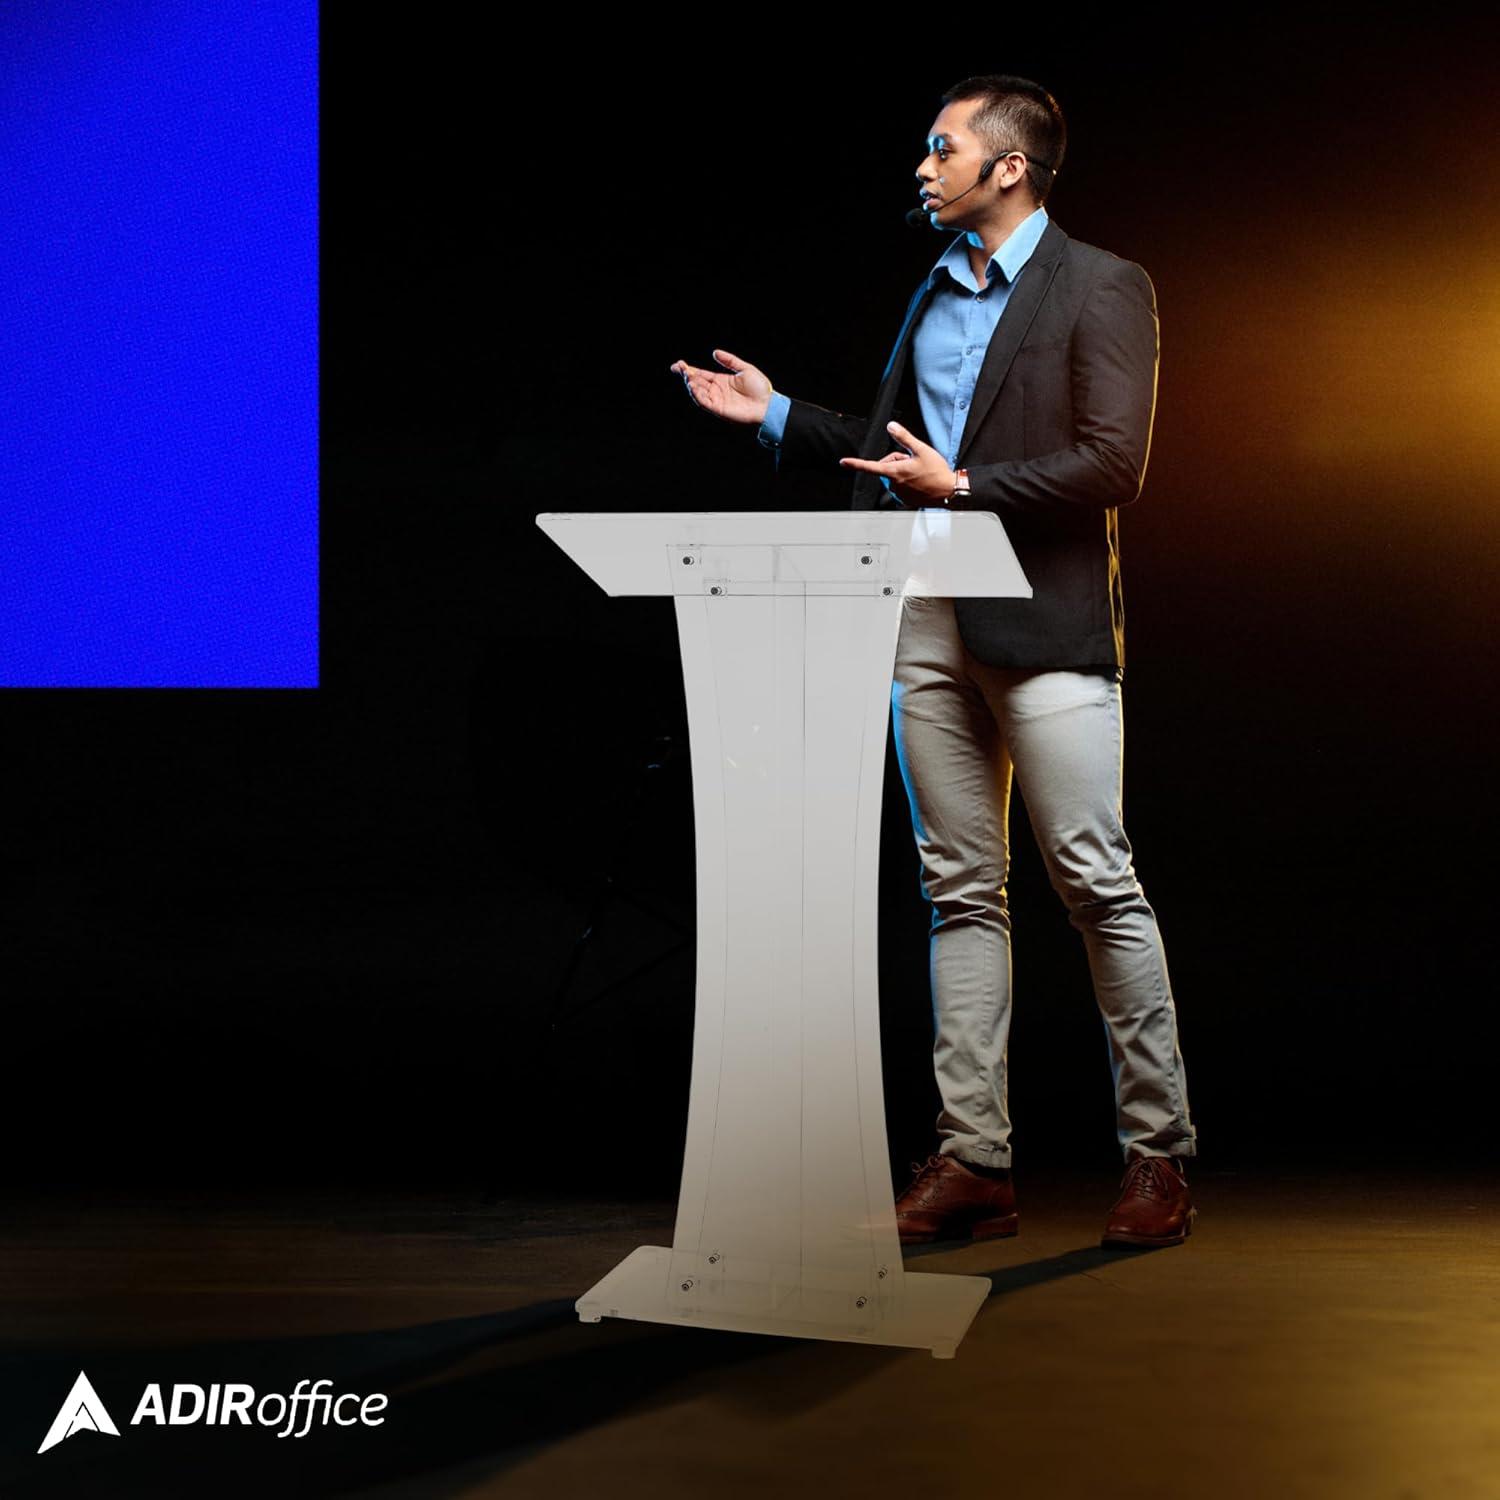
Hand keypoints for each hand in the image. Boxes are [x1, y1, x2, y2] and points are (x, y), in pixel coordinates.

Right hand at [669, 348, 771, 425]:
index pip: (701, 374)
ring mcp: (717, 400)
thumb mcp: (745, 368)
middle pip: (697, 382)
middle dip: (686, 375)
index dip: (689, 369)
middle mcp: (716, 390)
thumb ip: (730, 360)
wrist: (768, 405)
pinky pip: (704, 402)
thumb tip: (714, 352)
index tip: (679, 364)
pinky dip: (697, 395)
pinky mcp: (719, 409)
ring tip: (687, 375)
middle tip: (679, 367)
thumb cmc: (760, 388)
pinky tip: (693, 386)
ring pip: (698, 392)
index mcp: (721, 381)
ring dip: (690, 384)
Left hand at [839, 422, 954, 505]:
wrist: (949, 490)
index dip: (855, 463)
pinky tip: (920, 481)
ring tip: (920, 472)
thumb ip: (903, 437)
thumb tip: (891, 426)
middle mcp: (894, 484)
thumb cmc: (937, 472)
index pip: (870, 466)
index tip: (843, 462)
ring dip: (903, 472)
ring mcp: (899, 493)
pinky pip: (901, 487)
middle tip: (914, 461)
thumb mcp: (921, 449)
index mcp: (895, 472)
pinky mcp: (905, 500)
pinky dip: (908, 482)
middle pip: (887, 467)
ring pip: (895, 477)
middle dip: (898, 461)